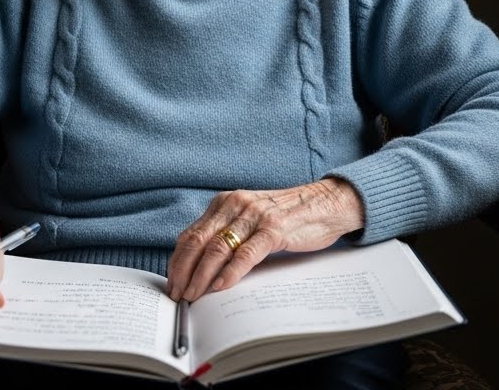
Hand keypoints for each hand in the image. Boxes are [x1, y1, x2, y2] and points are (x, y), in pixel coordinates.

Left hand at [166, 178, 364, 301]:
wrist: (326, 202)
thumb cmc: (288, 216)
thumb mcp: (250, 219)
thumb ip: (228, 234)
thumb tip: (201, 266)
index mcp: (225, 202)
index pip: (190, 234)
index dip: (178, 261)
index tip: (172, 282)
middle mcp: (235, 205)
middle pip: (198, 242)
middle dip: (184, 271)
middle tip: (178, 294)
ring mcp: (254, 216)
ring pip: (218, 248)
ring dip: (202, 276)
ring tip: (195, 295)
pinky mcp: (274, 229)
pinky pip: (246, 253)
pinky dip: (231, 272)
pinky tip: (221, 286)